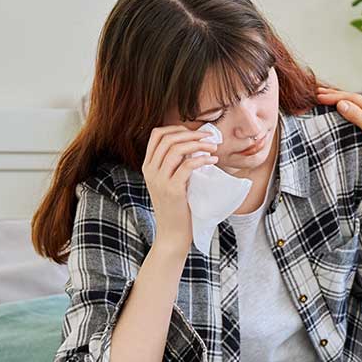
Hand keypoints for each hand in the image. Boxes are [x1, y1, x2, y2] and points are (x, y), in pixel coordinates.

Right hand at [141, 126, 217, 251]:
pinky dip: (202, 159)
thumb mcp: (170, 181)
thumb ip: (175, 164)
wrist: (172, 233)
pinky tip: (213, 160)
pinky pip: (187, 166)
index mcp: (148, 166)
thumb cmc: (177, 206)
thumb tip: (195, 144)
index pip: (157, 134)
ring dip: (198, 144)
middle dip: (191, 134)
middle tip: (210, 137)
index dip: (178, 128)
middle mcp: (150, 170)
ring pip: (176, 149)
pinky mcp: (172, 190)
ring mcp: (159, 180)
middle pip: (168, 138)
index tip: (196, 133)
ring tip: (213, 147)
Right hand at [316, 87, 361, 176]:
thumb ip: (357, 116)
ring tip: (326, 97)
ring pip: (357, 106)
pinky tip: (342, 111)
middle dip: (336, 96)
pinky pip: (361, 115)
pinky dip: (349, 112)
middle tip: (318, 92)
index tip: (319, 96)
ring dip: (342, 102)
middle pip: (355, 100)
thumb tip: (341, 103)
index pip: (353, 99)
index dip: (335, 97)